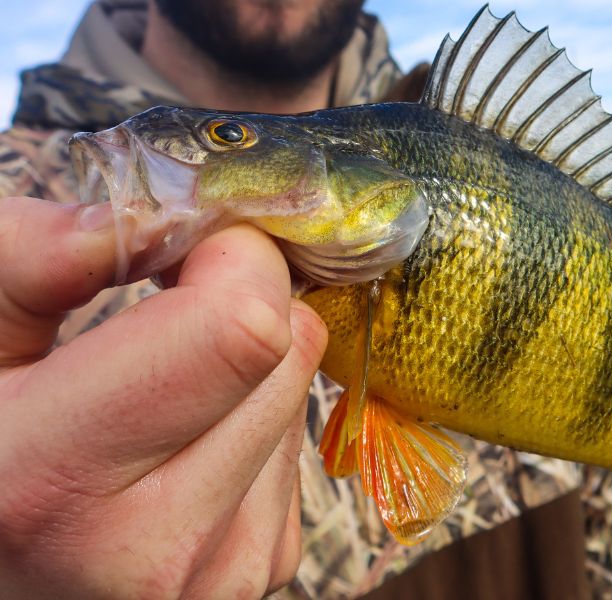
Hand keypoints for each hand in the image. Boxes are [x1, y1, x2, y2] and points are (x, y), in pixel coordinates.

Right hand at [0, 197, 326, 597]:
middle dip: (242, 298)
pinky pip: (295, 444)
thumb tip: (150, 214)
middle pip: (288, 352)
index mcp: (55, 483)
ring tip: (163, 387)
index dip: (229, 257)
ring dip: (246, 364)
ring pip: (298, 394)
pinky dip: (253, 417)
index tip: (182, 245)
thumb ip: (29, 263)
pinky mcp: (267, 567)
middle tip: (172, 301)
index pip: (243, 329)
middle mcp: (160, 548)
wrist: (4, 581)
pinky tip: (184, 438)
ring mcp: (228, 572)